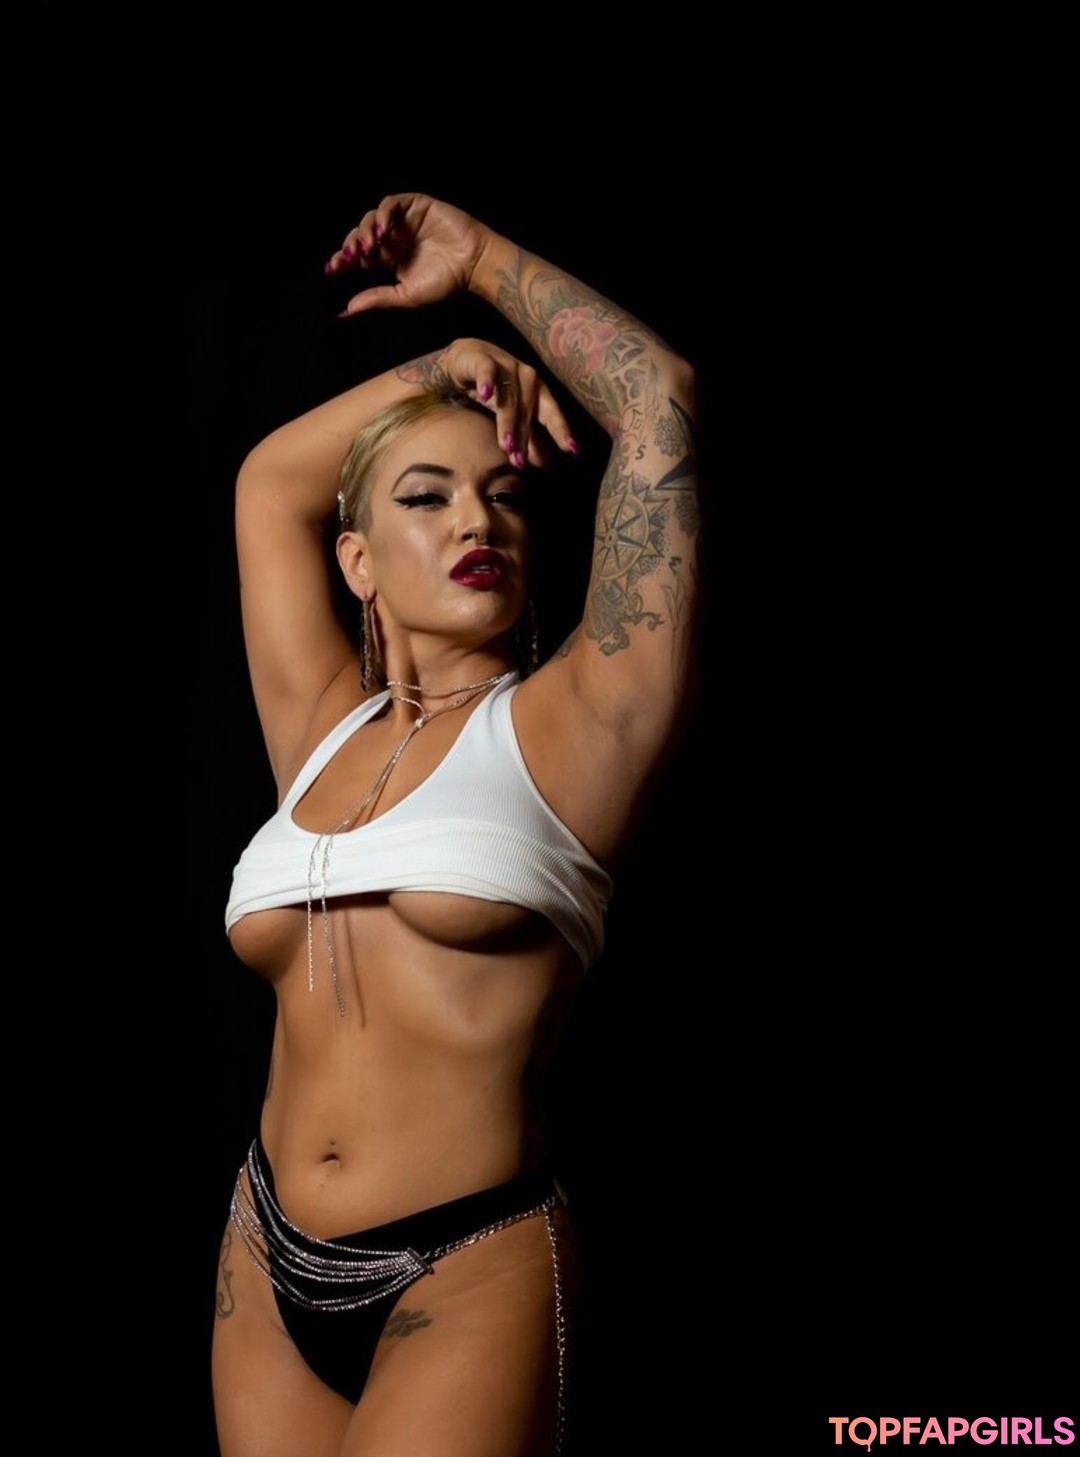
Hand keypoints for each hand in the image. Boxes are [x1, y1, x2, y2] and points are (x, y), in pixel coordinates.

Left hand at [326, 194, 493, 315]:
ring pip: (373, 218)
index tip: (331, 269)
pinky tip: (382, 231)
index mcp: (389, 259)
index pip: (359, 256)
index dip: (343, 260)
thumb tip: (347, 310)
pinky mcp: (416, 205)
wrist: (474, 265)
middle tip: (348, 257)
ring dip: (366, 231)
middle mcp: (394, 238)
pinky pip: (392, 204)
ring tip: (368, 247)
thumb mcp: (406, 296)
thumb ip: (378, 299)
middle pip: (361, 235)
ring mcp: (404, 220)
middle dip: (352, 246)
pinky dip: (383, 215)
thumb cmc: (447, 283)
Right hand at [434, 339, 578, 467]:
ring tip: (506, 444)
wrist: (467, 359)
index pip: (551, 413)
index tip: (572, 451)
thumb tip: (543, 464)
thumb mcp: (512, 415)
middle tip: (520, 462)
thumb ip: (527, 437)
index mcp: (538, 391)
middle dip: (524, 436)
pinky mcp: (483, 359)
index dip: (561, 431)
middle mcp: (527, 376)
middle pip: (528, 409)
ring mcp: (506, 365)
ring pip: (508, 396)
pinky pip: (487, 371)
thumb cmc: (495, 390)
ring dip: (508, 421)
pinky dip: (487, 381)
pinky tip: (485, 394)